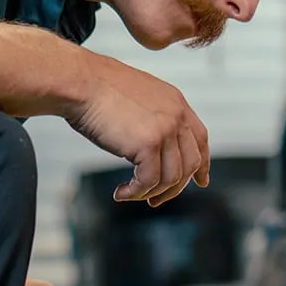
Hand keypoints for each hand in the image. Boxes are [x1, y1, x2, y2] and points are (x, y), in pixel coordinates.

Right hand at [66, 53, 209, 207]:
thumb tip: (145, 146)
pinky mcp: (148, 144)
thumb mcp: (135, 101)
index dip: (202, 164)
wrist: (82, 83)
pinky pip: (149, 181)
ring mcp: (165, 129)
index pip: (200, 139)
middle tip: (154, 201)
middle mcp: (177, 116)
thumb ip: (149, 120)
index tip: (200, 181)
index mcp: (176, 103)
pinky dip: (135, 193)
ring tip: (130, 194)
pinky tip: (120, 193)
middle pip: (191, 164)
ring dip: (150, 193)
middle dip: (174, 188)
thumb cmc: (97, 92)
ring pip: (172, 177)